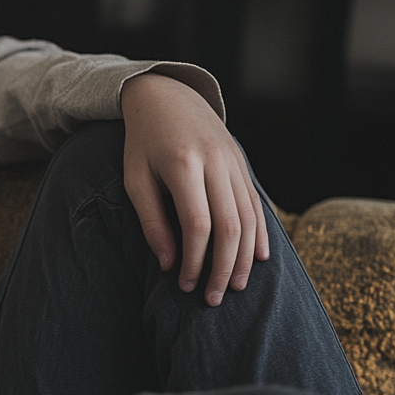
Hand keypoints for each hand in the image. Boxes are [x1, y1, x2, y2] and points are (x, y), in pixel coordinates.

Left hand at [120, 74, 269, 305]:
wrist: (166, 96)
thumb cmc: (142, 142)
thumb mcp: (135, 178)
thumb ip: (151, 221)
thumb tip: (169, 264)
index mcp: (183, 165)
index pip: (197, 225)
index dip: (194, 260)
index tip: (185, 285)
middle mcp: (216, 163)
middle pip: (230, 226)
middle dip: (222, 267)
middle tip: (213, 298)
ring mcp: (234, 163)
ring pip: (249, 218)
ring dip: (245, 257)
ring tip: (234, 286)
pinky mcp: (243, 164)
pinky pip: (257, 204)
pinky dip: (260, 234)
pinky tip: (259, 259)